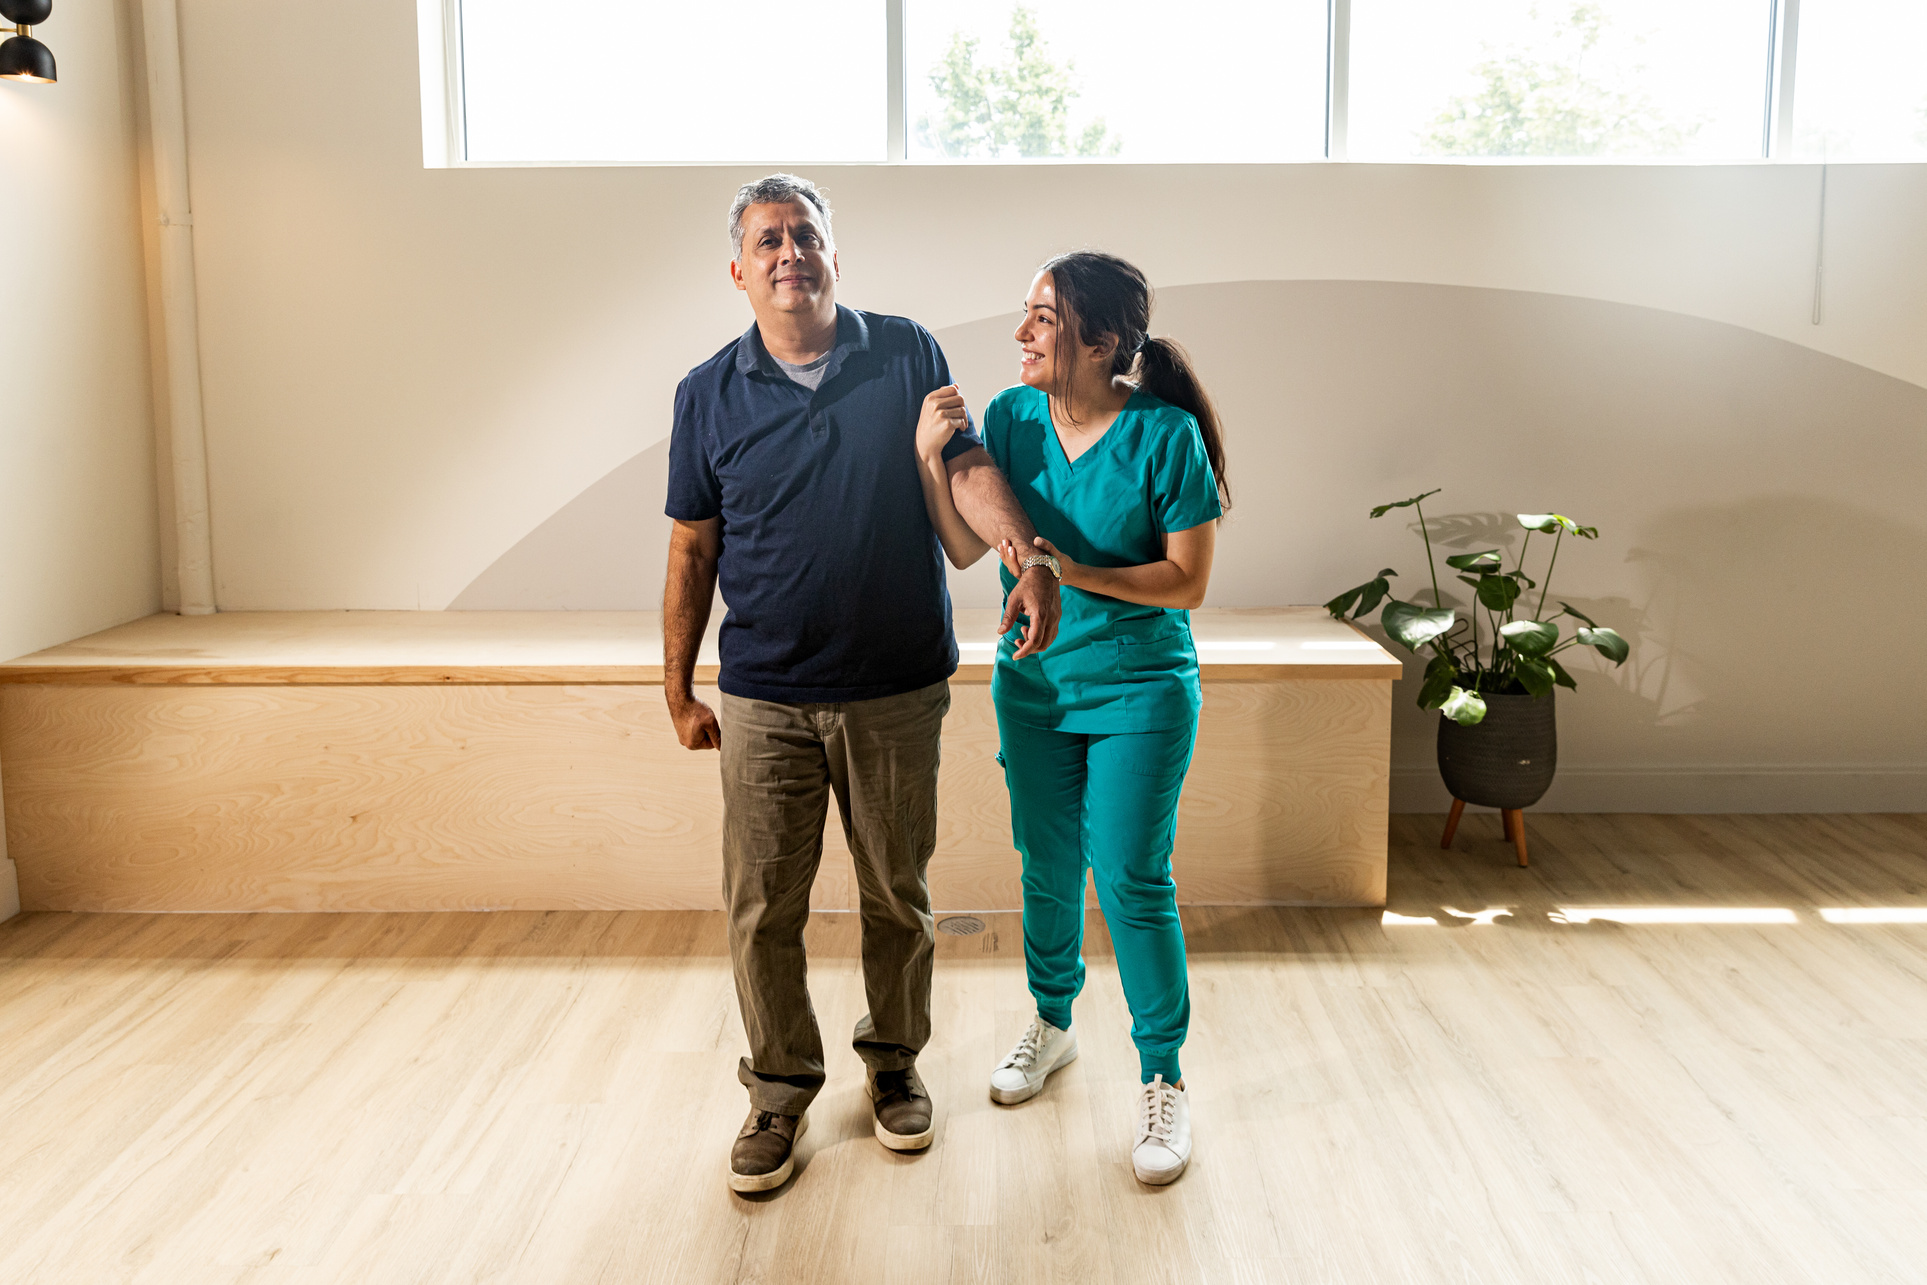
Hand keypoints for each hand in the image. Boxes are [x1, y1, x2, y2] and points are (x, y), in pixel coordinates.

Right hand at [667, 691, 720, 750]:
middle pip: (705, 740)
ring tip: (699, 717)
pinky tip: (695, 716)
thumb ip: (717, 737)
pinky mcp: (680, 730)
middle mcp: (686, 743)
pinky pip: (693, 729)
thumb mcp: (711, 723)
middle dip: (708, 730)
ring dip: (703, 726)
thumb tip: (721, 748)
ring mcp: (681, 736)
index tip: (712, 723)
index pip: (712, 744)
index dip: (715, 733)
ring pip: (700, 734)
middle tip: (705, 719)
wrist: (680, 699)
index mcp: (693, 745)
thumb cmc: (696, 710)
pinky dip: (696, 723)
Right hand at [916, 384, 969, 464]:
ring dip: (964, 418)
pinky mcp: (947, 424)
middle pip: (960, 398)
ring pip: (962, 410)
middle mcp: (934, 404)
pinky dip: (963, 426)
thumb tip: (956, 385)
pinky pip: (962, 421)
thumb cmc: (931, 424)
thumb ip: (943, 395)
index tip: (955, 407)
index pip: (953, 389)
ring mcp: (940, 414)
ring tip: (960, 424)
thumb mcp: (932, 407)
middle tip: (960, 416)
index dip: (957, 397)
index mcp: (931, 397)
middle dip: (962, 408)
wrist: (925, 444)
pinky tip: (959, 430)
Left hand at [997, 535, 1079, 585]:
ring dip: (1006, 556)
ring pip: (1013, 567)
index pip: (1017, 569)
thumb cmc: (1063, 565)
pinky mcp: (1028, 572)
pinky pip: (1016, 565)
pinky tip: (1007, 547)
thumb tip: (1036, 539)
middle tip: (1003, 541)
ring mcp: (1028, 576)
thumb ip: (1047, 546)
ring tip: (1002, 543)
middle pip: (1012, 568)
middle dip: (1006, 555)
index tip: (1010, 546)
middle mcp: (1029, 578)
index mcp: (1034, 576)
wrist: (1070, 574)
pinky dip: (1010, 557)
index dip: (1012, 558)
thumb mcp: (1057, 555)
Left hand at [998, 543, 1060, 657]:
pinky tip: (1031, 628)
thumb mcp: (1014, 599)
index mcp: (1040, 614)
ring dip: (1036, 642)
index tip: (1015, 656)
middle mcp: (1051, 618)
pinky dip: (1042, 636)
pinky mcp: (1058, 615)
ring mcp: (1056, 617)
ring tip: (1023, 632)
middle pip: (1043, 644)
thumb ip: (1008, 617)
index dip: (1024, 651)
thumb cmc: (1028, 584)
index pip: (1034, 641)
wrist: (1044, 571)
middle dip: (1029, 648)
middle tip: (1017, 641)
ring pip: (1049, 640)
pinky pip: (1052, 633)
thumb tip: (1000, 632)